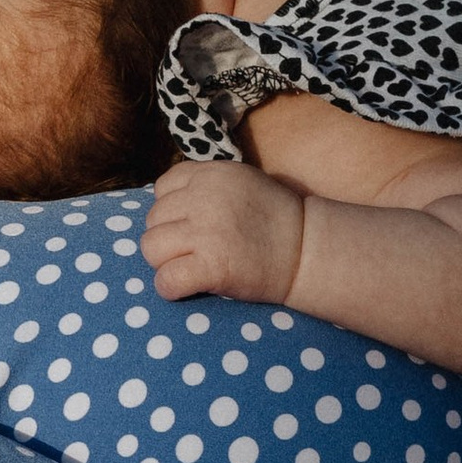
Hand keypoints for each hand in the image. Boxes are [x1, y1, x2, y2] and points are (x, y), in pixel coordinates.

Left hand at [142, 157, 305, 305]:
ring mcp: (207, 232)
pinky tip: (187, 287)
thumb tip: (162, 202)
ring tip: (190, 267)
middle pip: (153, 220)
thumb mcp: (240, 183)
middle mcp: (204, 198)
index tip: (190, 226)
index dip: (171, 211)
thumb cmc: (276, 220)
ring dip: (166, 262)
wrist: (310, 251)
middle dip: (168, 238)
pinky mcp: (212, 266)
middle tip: (193, 251)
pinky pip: (167, 280)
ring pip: (151, 248)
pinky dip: (171, 288)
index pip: (162, 188)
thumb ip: (204, 186)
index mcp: (211, 174)